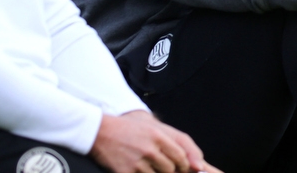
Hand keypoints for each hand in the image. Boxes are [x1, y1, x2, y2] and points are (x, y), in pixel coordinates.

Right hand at [90, 111, 219, 172]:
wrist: (100, 131)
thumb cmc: (130, 130)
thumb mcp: (154, 128)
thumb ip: (175, 142)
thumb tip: (196, 164)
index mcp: (158, 136)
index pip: (181, 157)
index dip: (184, 165)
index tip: (182, 167)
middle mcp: (150, 149)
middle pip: (171, 169)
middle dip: (169, 170)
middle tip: (159, 165)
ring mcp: (137, 162)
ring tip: (145, 163)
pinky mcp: (125, 172)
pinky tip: (135, 168)